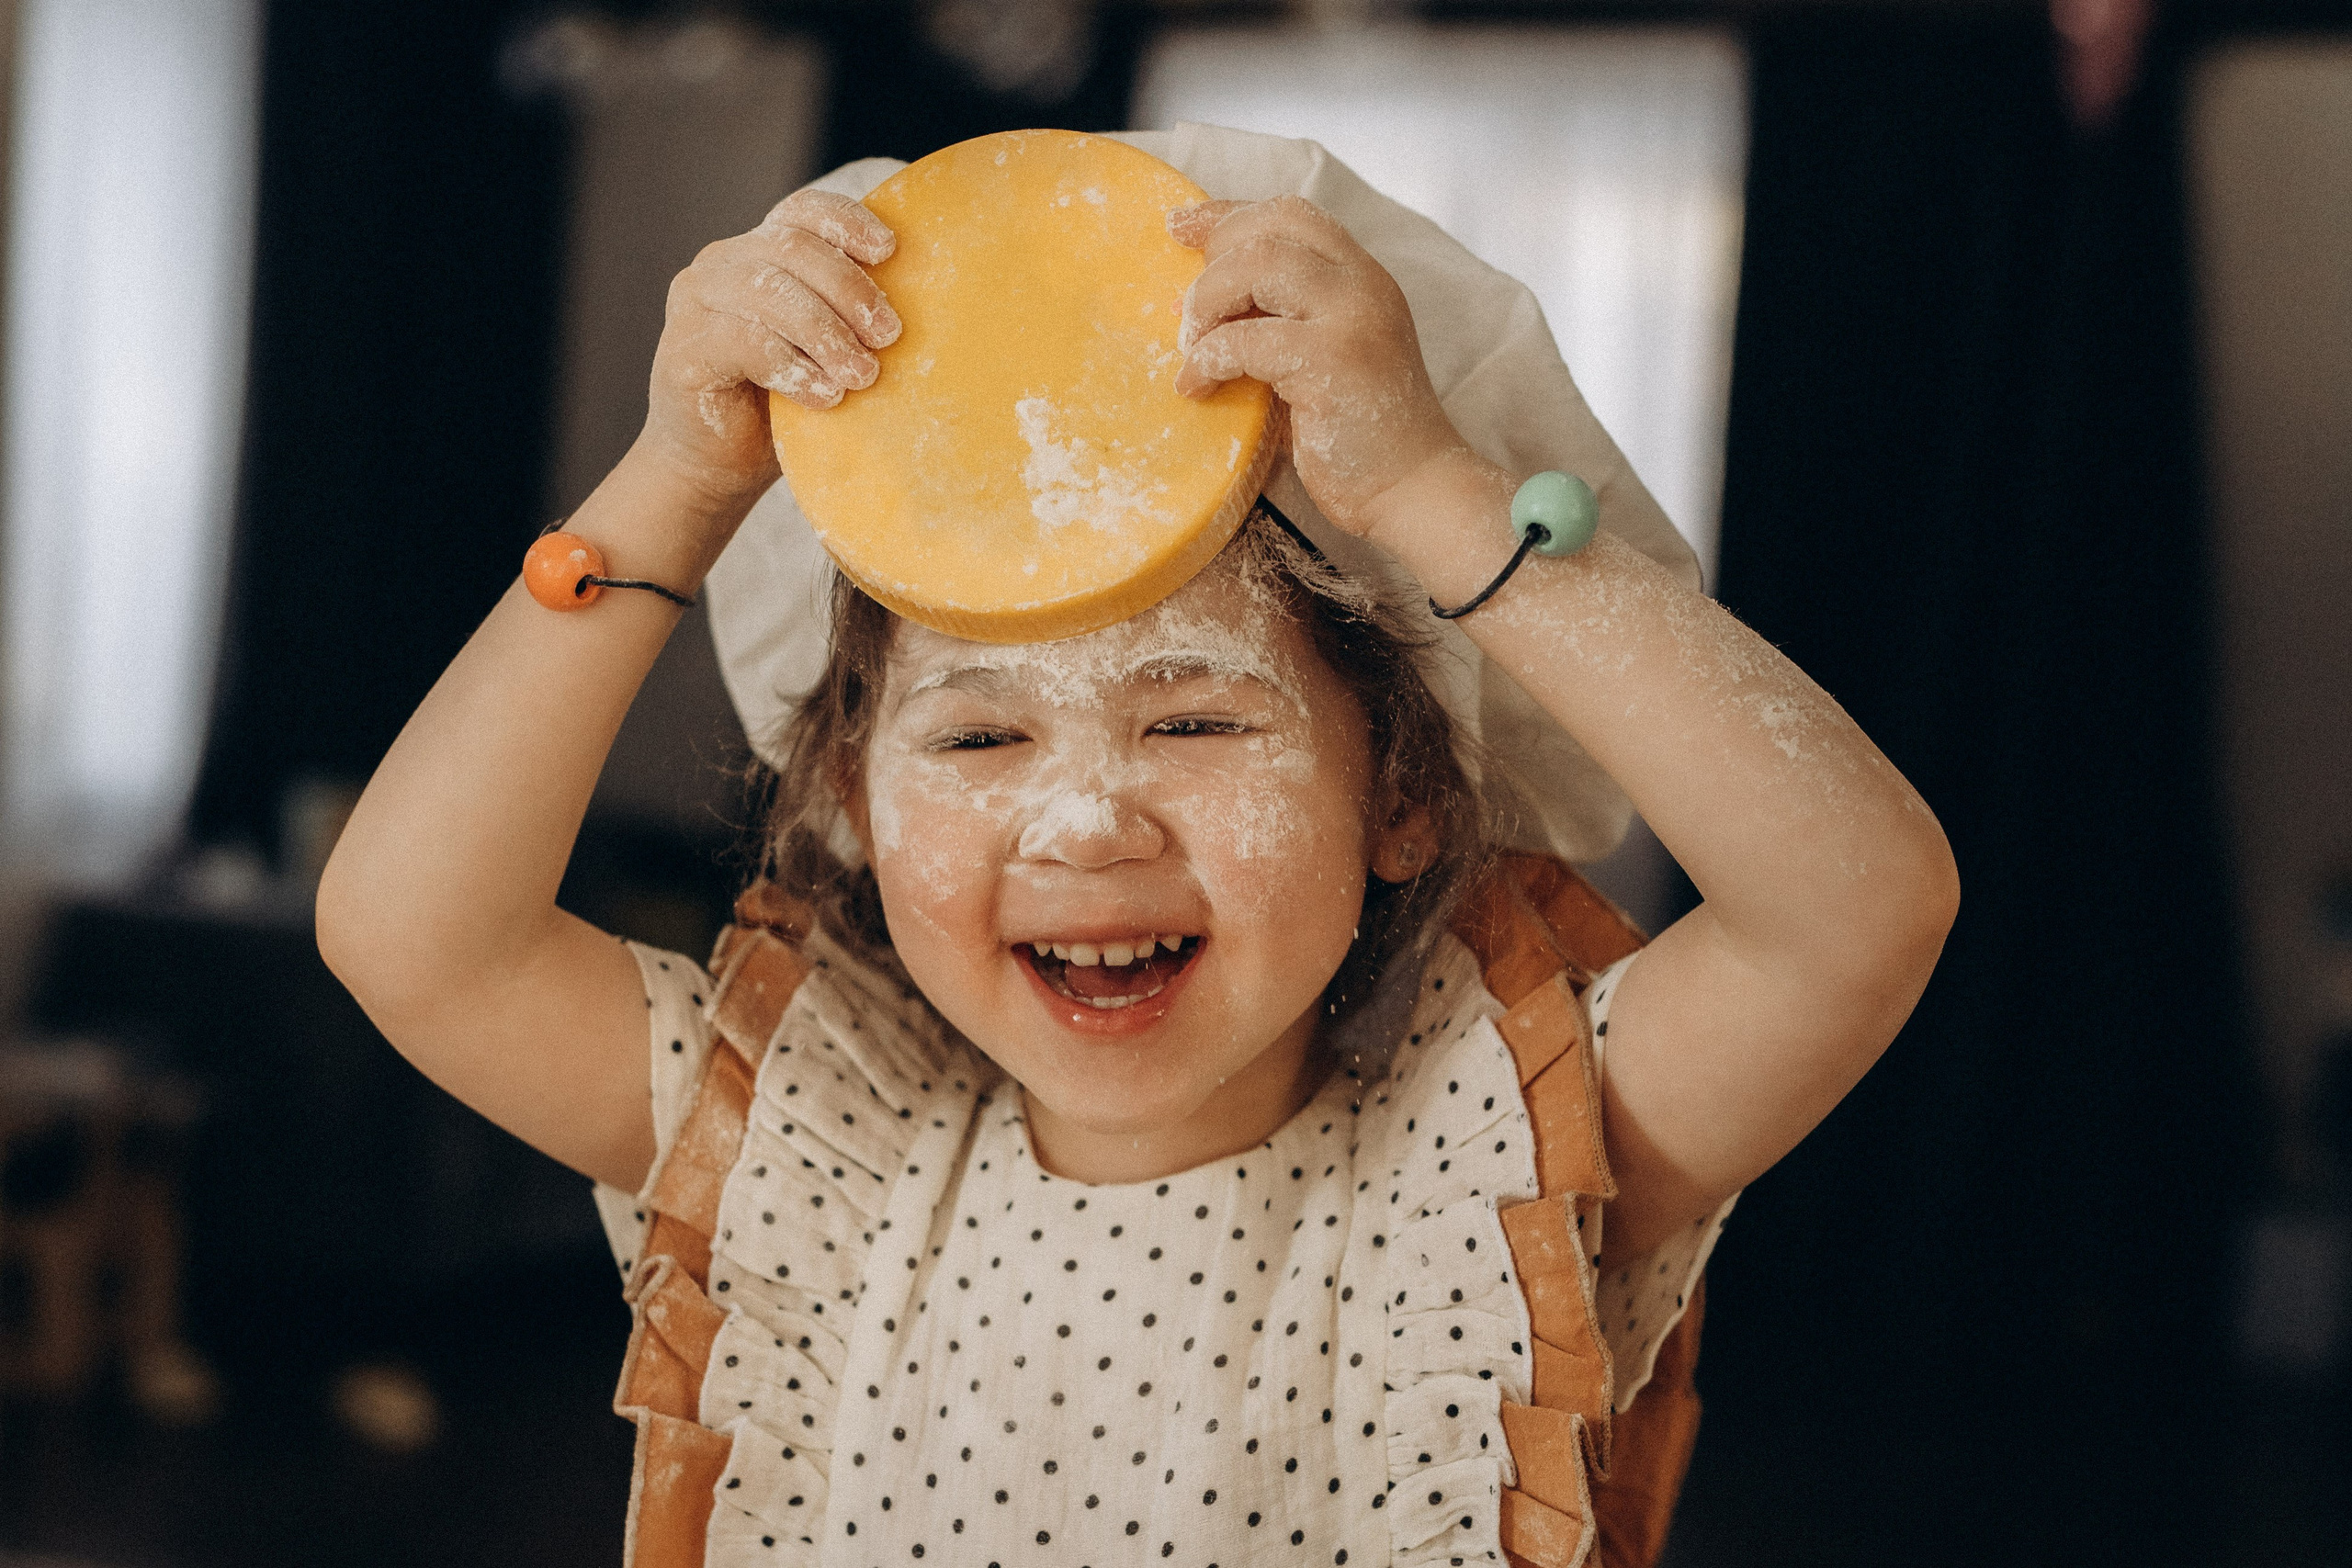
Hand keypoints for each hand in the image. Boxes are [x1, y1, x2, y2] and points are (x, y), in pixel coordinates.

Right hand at [638, 187, 901, 511]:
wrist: (717, 466)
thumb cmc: (780, 407)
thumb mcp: (822, 353)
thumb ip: (848, 320)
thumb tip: (915, 312)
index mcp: (758, 253)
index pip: (802, 213)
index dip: (846, 222)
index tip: (889, 251)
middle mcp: (721, 265)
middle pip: (793, 249)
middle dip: (850, 290)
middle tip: (889, 336)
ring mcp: (695, 303)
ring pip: (769, 293)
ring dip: (827, 334)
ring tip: (863, 375)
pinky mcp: (683, 350)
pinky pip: (746, 344)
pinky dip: (794, 369)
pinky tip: (826, 397)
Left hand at [1170, 197, 1465, 537]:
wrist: (1415, 490)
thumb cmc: (1360, 437)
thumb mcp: (1320, 359)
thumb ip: (1277, 322)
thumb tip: (1197, 304)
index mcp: (1362, 278)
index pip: (1292, 214)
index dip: (1229, 214)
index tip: (1181, 225)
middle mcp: (1362, 285)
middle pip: (1270, 228)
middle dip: (1213, 259)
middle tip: (1185, 309)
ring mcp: (1351, 318)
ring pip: (1257, 265)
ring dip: (1208, 302)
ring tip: (1192, 347)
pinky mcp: (1332, 361)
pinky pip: (1245, 339)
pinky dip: (1206, 360)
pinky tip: (1196, 387)